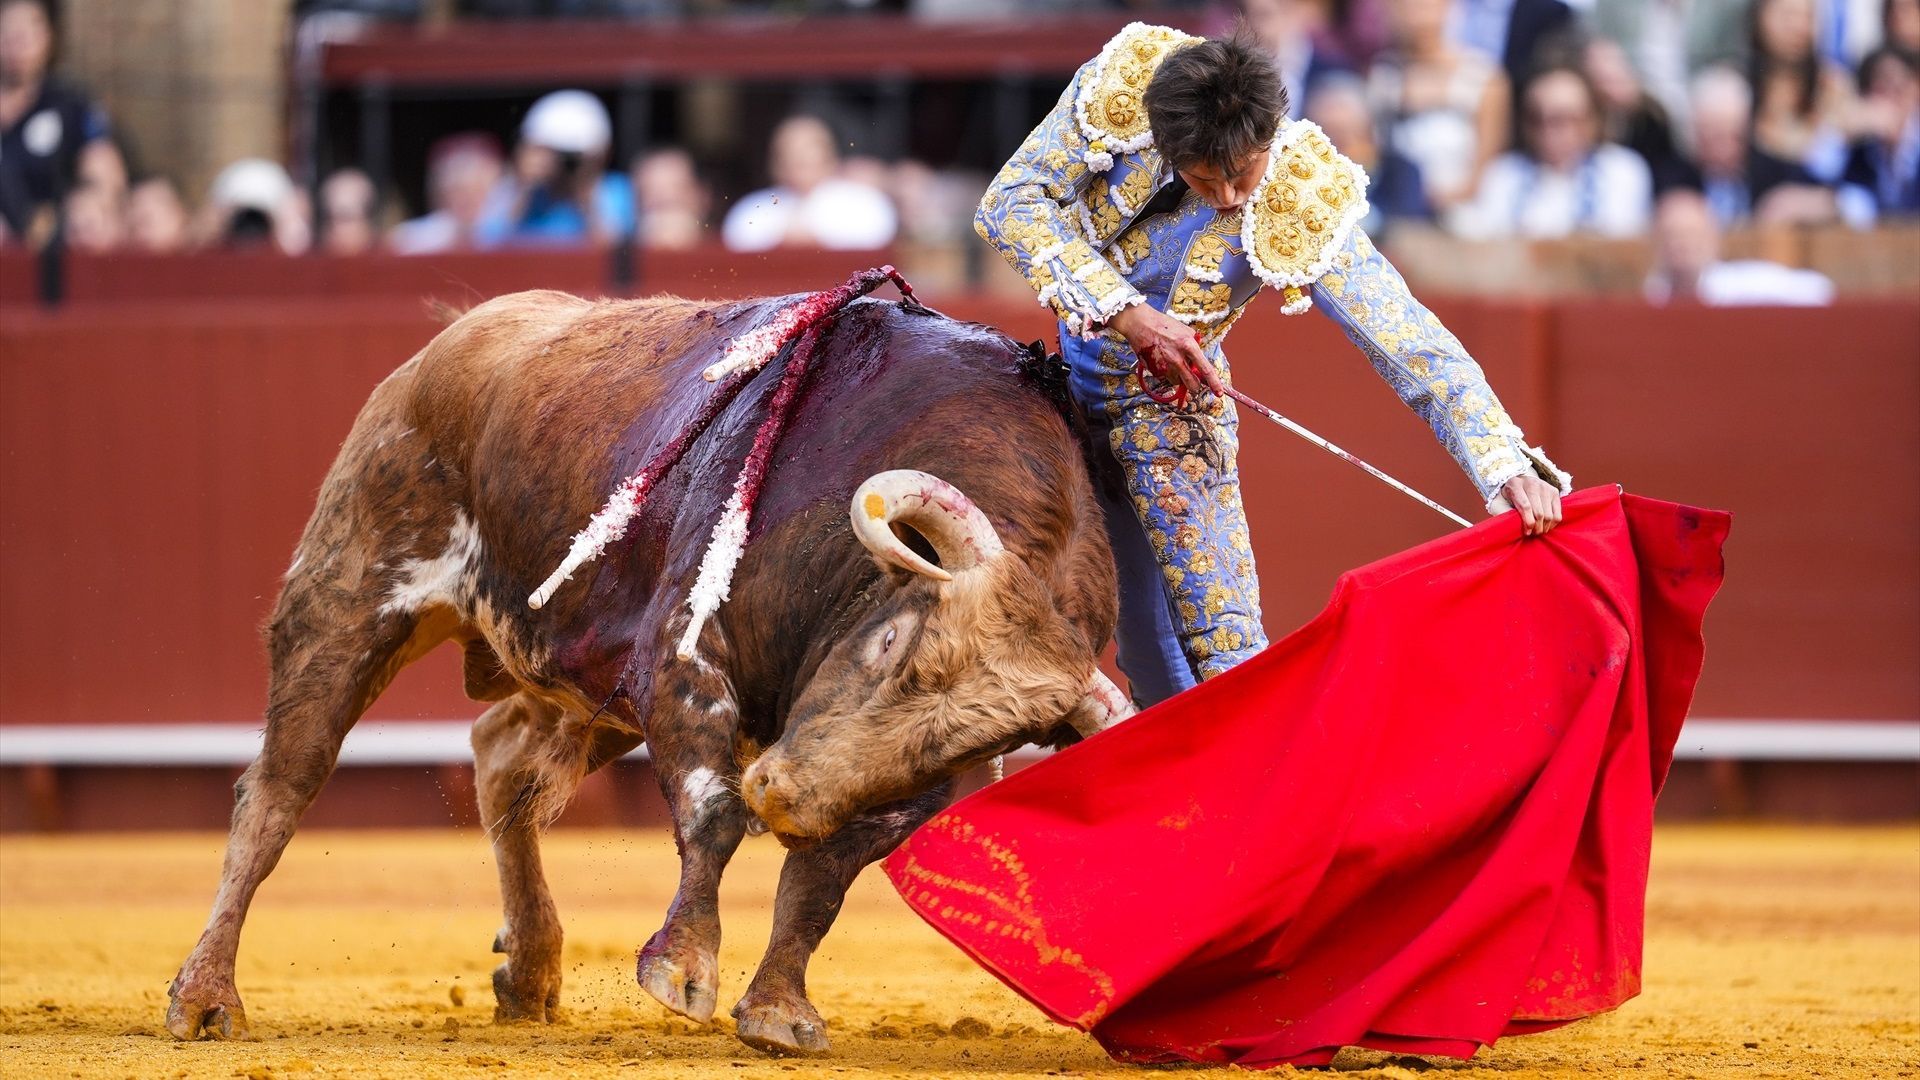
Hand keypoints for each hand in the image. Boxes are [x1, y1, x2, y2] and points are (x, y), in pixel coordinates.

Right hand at [1110, 304, 1225, 399]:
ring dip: (1179, 378)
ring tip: (1173, 363)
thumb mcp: (1185, 330)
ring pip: (1177, 382)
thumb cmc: (1163, 325)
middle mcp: (1177, 358)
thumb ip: (1195, 345)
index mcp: (1188, 346)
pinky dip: (1167, 373)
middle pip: (1191, 384)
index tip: (1218, 392)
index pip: (1205, 369)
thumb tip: (1199, 361)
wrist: (1140, 323)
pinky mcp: (1154, 370)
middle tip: (1193, 381)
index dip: (1214, 383)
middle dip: (1195, 386)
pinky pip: (1165, 377)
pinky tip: (1162, 359)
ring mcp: (1164, 366)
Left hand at [1502, 474, 1562, 536]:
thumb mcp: (1499, 503)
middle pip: (1539, 512)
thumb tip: (1510, 526)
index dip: (1528, 522)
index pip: (1526, 506)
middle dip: (1536, 528)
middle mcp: (1531, 483)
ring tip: (1538, 531)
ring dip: (1544, 527)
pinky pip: (1557, 513)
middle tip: (1532, 534)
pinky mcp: (1554, 491)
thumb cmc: (1507, 497)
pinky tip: (1546, 526)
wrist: (1519, 483)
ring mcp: (1545, 486)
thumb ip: (1502, 513)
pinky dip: (1552, 524)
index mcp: (1515, 484)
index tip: (1527, 533)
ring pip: (1549, 515)